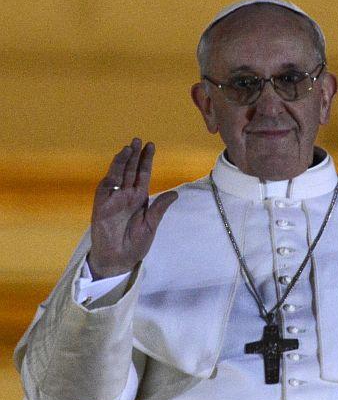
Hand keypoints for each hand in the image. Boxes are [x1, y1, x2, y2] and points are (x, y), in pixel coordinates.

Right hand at [87, 138, 177, 279]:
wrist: (119, 259)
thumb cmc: (135, 244)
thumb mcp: (151, 225)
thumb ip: (160, 208)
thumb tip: (175, 193)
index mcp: (139, 198)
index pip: (143, 174)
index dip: (146, 160)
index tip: (151, 145)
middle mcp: (126, 195)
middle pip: (130, 170)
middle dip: (134, 155)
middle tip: (138, 139)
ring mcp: (113, 199)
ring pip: (117, 175)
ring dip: (122, 161)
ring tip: (128, 147)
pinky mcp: (101, 206)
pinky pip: (105, 188)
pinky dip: (110, 177)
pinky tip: (116, 166)